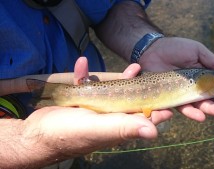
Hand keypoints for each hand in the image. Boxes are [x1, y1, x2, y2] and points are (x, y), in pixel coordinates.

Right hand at [22, 57, 170, 165]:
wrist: (37, 134)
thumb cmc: (70, 134)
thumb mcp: (100, 129)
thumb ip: (125, 128)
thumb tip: (155, 132)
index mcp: (119, 125)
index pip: (145, 117)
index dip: (158, 107)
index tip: (169, 94)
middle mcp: (111, 117)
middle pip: (132, 101)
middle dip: (143, 88)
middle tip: (154, 76)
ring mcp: (96, 108)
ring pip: (114, 91)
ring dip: (122, 79)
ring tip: (134, 67)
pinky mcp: (81, 101)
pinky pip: (88, 85)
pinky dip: (85, 74)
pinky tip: (81, 63)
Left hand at [139, 37, 213, 120]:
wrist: (153, 49)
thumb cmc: (176, 48)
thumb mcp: (198, 52)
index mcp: (206, 77)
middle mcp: (197, 88)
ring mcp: (185, 94)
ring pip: (201, 106)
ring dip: (213, 110)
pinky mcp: (172, 98)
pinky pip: (183, 107)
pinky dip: (192, 112)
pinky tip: (201, 116)